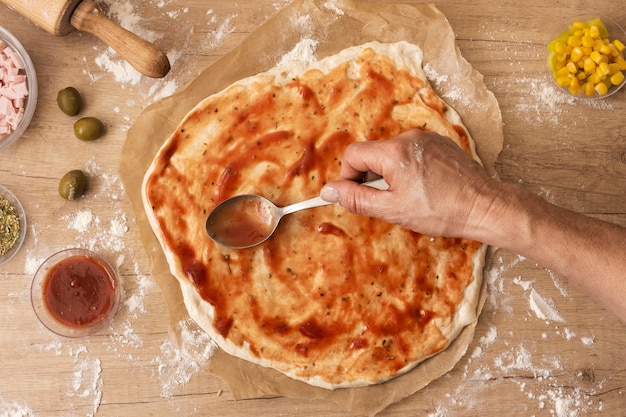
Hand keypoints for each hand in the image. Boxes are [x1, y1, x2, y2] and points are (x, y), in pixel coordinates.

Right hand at [320, 129, 498, 237]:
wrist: (484, 206)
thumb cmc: (441, 211)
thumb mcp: (392, 210)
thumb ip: (356, 199)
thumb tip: (330, 191)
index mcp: (394, 152)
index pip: (353, 155)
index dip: (348, 177)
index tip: (355, 195)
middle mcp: (409, 138)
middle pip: (373, 153)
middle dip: (371, 177)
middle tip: (384, 201)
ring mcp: (427, 138)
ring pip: (392, 154)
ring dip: (390, 174)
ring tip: (407, 197)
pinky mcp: (440, 144)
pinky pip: (411, 153)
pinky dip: (408, 169)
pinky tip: (423, 188)